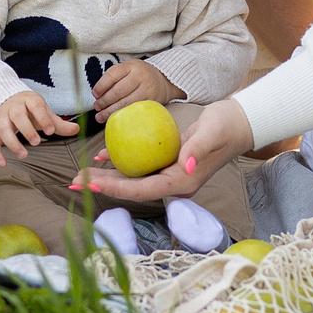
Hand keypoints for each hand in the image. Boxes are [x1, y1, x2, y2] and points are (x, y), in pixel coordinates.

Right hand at [0, 90, 78, 163]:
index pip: (35, 106)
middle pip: (17, 116)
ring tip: (24, 155)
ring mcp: (2, 119)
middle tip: (37, 142)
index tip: (50, 131)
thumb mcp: (44, 113)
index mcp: (29, 100)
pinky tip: (3, 164)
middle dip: (27, 129)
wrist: (6, 101)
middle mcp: (13, 108)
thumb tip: (77, 129)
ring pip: (3, 128)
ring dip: (12, 142)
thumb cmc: (29, 110)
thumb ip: (59, 123)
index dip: (43, 118)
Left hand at [74, 98, 253, 205]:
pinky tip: (103, 156)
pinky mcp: (168, 164)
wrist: (238, 123)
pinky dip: (121, 163)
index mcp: (182, 182)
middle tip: (75, 182)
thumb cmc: (226, 126)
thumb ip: (197, 151)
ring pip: (133, 179)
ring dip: (108, 177)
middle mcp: (174, 183)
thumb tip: (186, 167)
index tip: (91, 182)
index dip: (115, 188)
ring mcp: (170, 175)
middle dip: (103, 186)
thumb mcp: (211, 133)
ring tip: (81, 174)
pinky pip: (140, 166)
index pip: (142, 190)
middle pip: (132, 189)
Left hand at [90, 58, 180, 120]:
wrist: (163, 81)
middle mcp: (140, 76)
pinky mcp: (152, 102)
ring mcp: (148, 89)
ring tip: (100, 116)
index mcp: (131, 66)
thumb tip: (97, 94)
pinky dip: (122, 116)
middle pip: (118, 91)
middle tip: (97, 107)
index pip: (112, 75)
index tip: (95, 94)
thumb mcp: (127, 69)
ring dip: (111, 111)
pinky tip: (115, 118)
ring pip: (126, 103)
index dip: (101, 86)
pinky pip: (134, 111)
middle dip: (104, 101)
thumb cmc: (138, 75)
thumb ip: (113, 77)